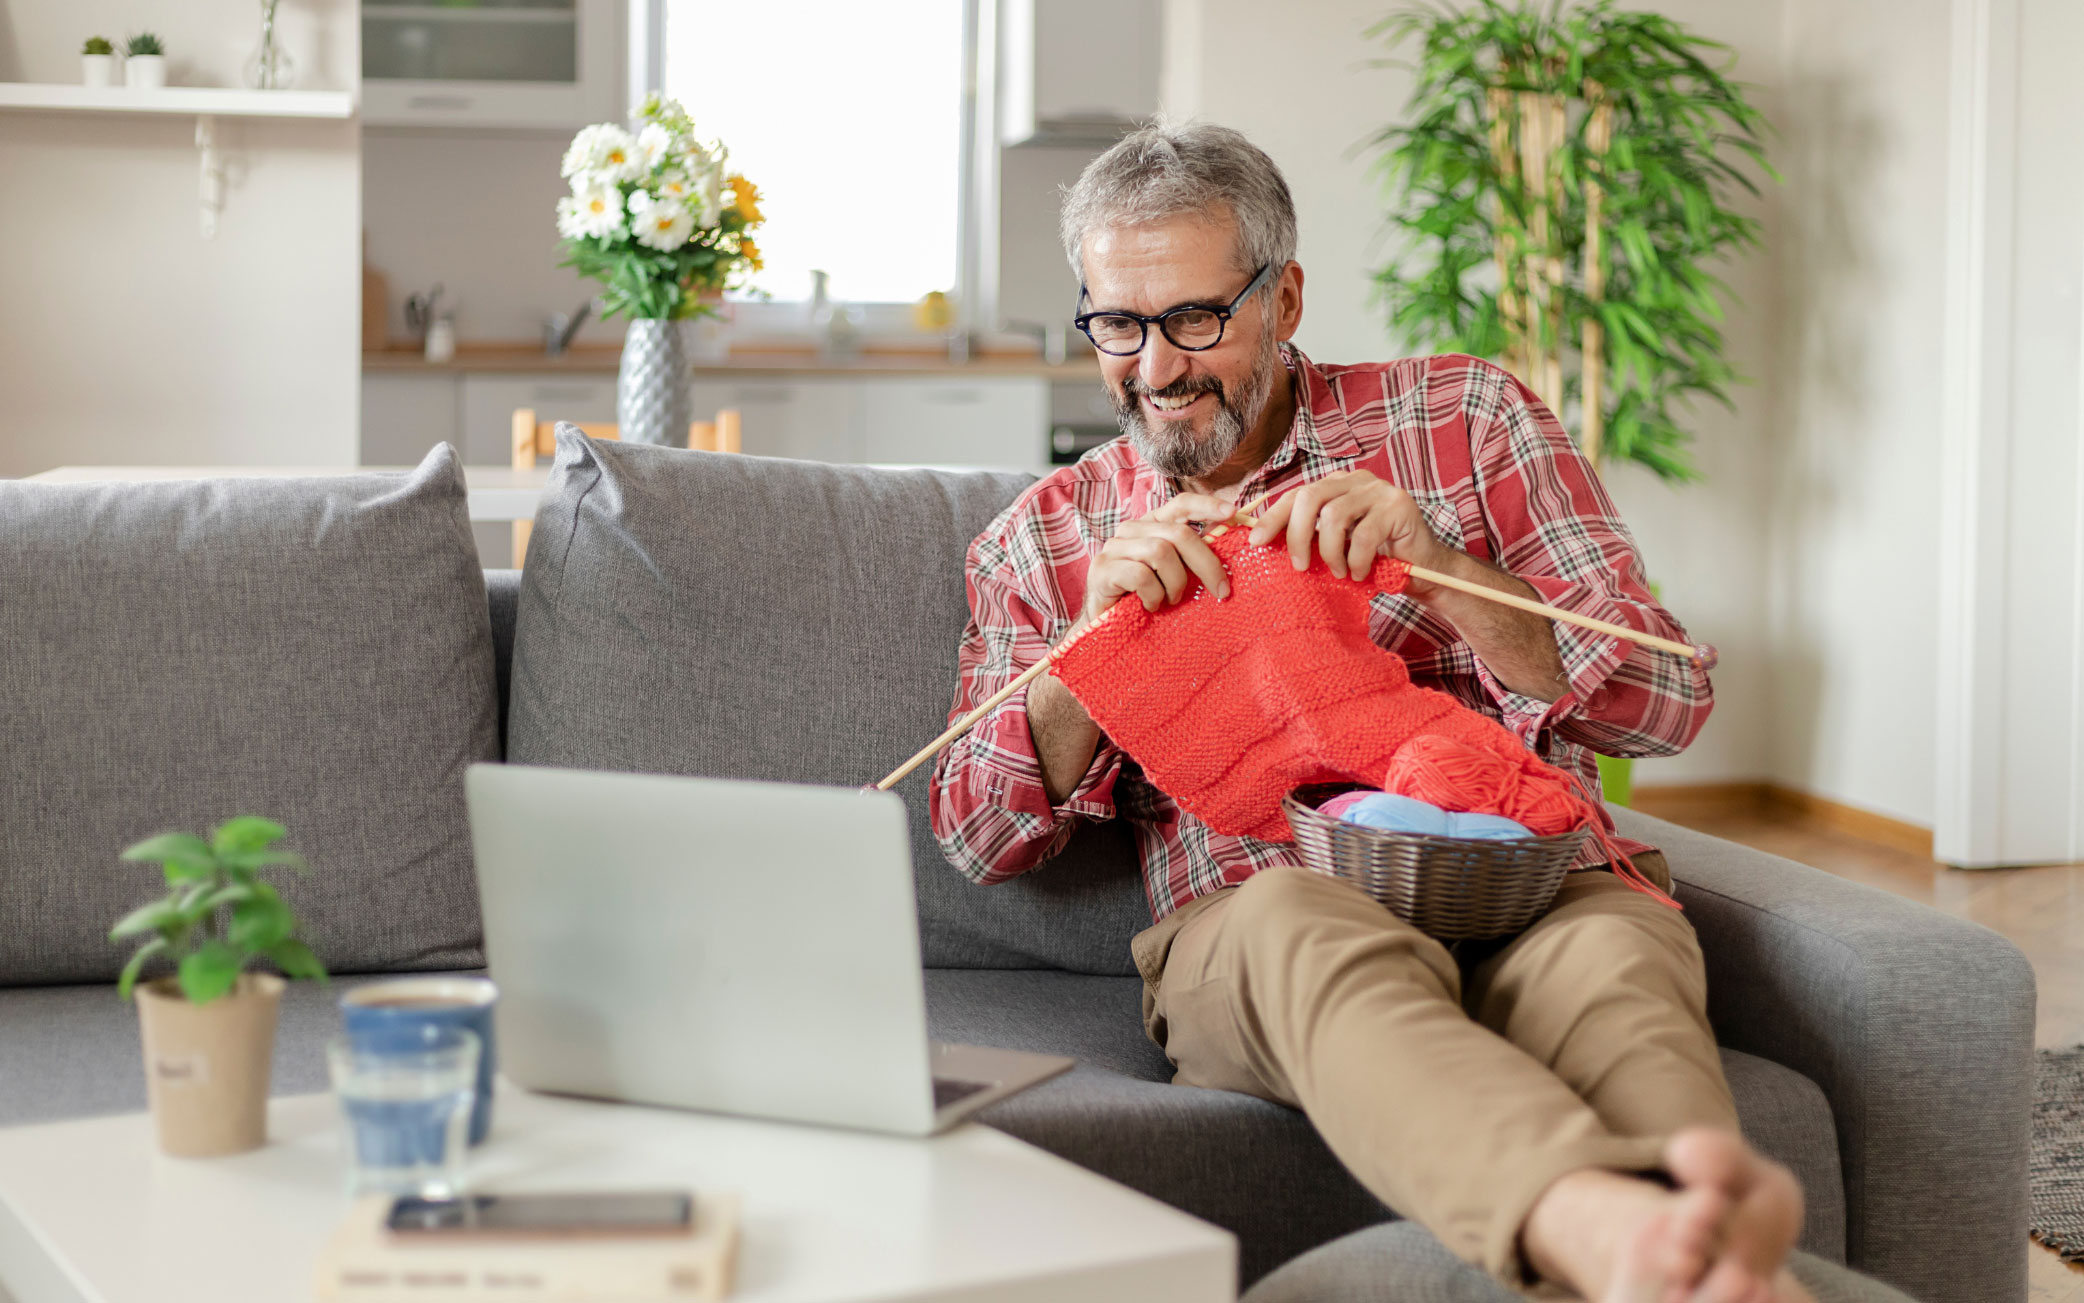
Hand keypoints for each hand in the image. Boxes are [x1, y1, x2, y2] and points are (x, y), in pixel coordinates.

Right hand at [1082, 493, 1237, 623]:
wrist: (1109, 625)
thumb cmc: (1147, 596)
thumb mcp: (1175, 572)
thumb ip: (1193, 554)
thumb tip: (1229, 536)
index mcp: (1152, 524)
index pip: (1180, 503)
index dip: (1207, 505)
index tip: (1232, 512)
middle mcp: (1131, 529)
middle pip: (1178, 534)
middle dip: (1206, 564)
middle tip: (1220, 591)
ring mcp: (1114, 548)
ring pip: (1160, 552)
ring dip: (1175, 584)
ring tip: (1171, 601)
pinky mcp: (1102, 569)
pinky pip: (1141, 575)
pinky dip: (1153, 595)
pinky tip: (1150, 605)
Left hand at [1246, 471, 1451, 583]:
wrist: (1424, 570)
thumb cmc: (1374, 559)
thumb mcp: (1335, 546)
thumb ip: (1310, 536)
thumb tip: (1262, 541)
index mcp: (1336, 485)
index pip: (1296, 495)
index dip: (1273, 517)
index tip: (1255, 542)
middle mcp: (1356, 480)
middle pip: (1310, 498)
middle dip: (1297, 535)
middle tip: (1299, 566)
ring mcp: (1379, 489)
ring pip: (1334, 516)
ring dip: (1331, 552)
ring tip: (1338, 573)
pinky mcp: (1398, 505)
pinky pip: (1363, 535)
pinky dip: (1356, 560)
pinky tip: (1360, 573)